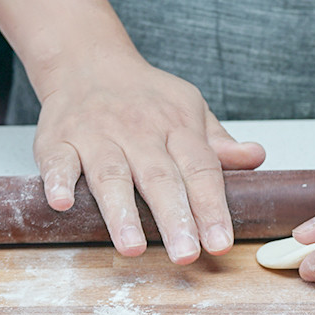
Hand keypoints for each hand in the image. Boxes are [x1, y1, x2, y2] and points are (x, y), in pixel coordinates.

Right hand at [32, 55, 264, 263]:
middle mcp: (138, 131)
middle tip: (186, 254)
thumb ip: (218, 142)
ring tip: (132, 247)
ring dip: (121, 212)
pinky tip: (61, 204)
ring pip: (110, 175)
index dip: (212, 207)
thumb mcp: (189, 109)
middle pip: (159, 178)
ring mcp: (96, 134)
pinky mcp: (58, 138)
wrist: (88, 60)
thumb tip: (256, 158)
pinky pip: (57, 161)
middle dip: (174, 218)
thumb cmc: (144, 96)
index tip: (221, 242)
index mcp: (176, 125)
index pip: (200, 170)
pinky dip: (57, 182)